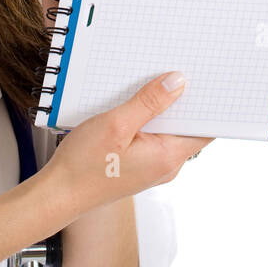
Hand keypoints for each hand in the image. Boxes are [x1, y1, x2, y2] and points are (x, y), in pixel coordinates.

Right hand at [39, 71, 212, 219]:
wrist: (59, 194)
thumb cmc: (83, 166)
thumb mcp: (116, 124)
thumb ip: (150, 102)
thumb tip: (178, 82)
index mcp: (168, 157)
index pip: (205, 128)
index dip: (209, 104)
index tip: (206, 79)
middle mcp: (166, 165)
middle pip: (186, 127)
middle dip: (181, 100)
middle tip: (172, 72)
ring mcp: (153, 167)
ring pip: (167, 131)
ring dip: (160, 110)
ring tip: (147, 86)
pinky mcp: (140, 166)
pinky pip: (152, 138)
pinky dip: (146, 121)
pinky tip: (132, 108)